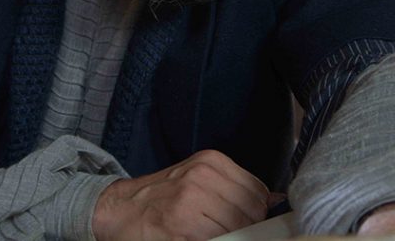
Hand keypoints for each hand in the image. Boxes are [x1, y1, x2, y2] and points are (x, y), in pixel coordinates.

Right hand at [92, 149, 269, 240]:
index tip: (243, 222)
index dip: (255, 214)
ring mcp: (188, 205)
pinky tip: (193, 238)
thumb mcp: (199, 179)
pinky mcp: (178, 229)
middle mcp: (200, 178)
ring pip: (235, 232)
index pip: (258, 193)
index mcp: (210, 162)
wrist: (117, 210)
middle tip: (220, 232)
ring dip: (226, 239)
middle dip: (243, 231)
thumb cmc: (161, 197)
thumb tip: (276, 202)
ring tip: (204, 234)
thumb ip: (236, 188)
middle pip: (250, 215)